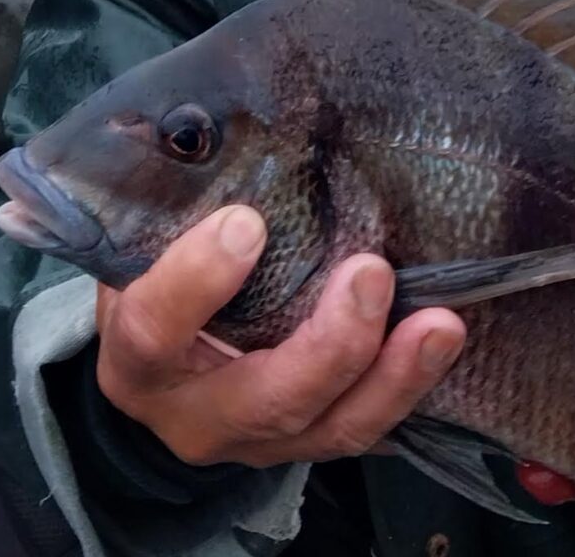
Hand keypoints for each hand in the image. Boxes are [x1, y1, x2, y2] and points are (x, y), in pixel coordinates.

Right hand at [92, 205, 465, 468]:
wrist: (156, 373)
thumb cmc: (149, 287)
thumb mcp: (138, 254)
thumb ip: (168, 212)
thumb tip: (210, 128)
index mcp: (134, 362)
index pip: (154, 331)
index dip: (197, 282)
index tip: (246, 222)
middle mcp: (193, 417)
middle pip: (266, 400)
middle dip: (330, 344)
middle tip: (373, 273)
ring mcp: (255, 444)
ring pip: (332, 428)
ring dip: (393, 377)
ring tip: (441, 325)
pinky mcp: (304, 446)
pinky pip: (363, 429)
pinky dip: (406, 390)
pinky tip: (440, 348)